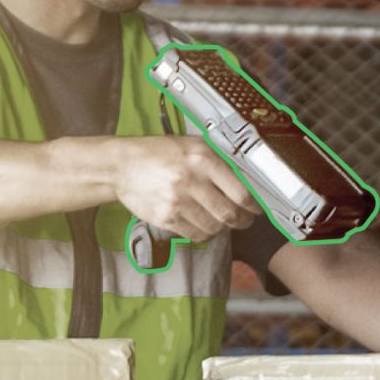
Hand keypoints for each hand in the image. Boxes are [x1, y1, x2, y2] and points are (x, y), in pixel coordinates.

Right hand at [115, 136, 261, 240]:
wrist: (122, 165)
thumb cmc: (159, 153)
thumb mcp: (192, 145)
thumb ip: (218, 159)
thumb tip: (247, 179)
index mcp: (202, 158)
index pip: (240, 191)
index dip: (254, 205)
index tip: (256, 208)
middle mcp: (191, 180)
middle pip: (230, 214)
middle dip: (242, 221)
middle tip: (244, 219)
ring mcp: (177, 202)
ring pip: (214, 227)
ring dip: (222, 227)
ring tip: (221, 221)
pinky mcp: (165, 218)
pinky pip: (195, 235)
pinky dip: (204, 233)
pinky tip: (203, 224)